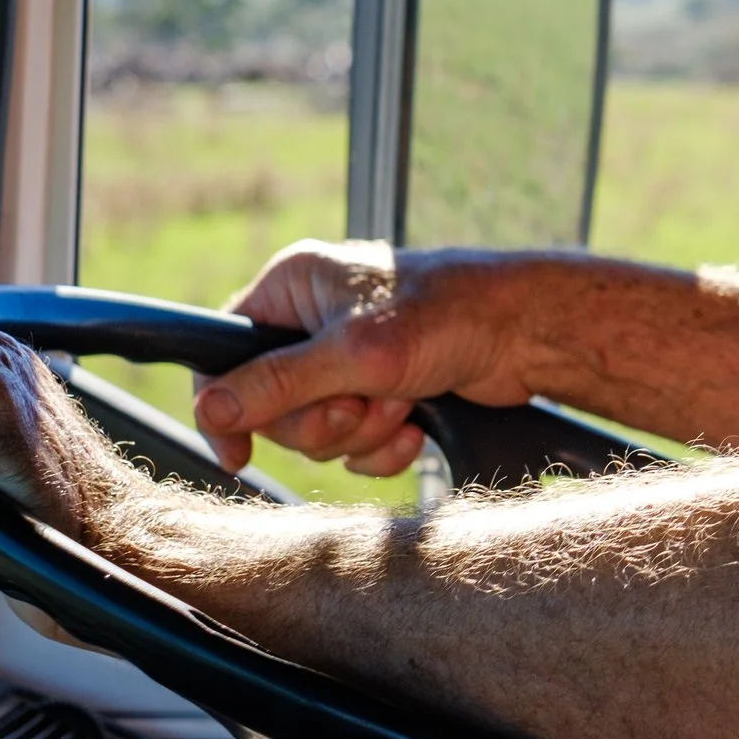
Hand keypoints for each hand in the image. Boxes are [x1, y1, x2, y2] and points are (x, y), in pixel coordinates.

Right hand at [195, 240, 535, 475]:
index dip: (226, 406)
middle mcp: (315, 318)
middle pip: (272, 405)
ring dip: (360, 431)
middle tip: (359, 404)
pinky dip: (384, 444)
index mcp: (294, 285)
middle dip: (322, 420)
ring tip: (401, 402)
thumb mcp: (353, 354)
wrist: (529, 333)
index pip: (225, 352)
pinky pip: (355, 441)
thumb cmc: (448, 316)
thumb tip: (210, 410)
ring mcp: (350, 357)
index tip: (238, 453)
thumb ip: (277, 384)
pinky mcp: (383, 388)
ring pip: (318, 430)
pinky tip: (416, 426)